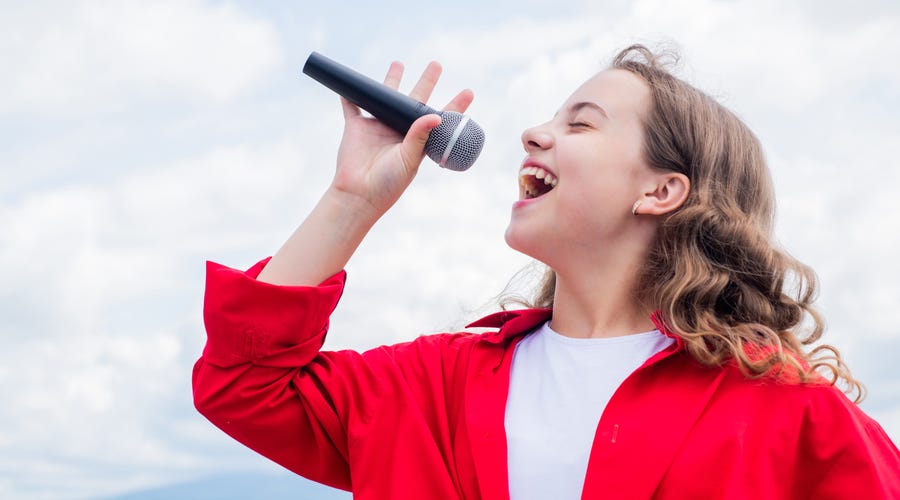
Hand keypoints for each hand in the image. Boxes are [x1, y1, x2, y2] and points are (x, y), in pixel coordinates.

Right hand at [329, 60, 474, 216]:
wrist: (359, 194)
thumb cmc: (388, 183)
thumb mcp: (409, 160)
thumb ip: (420, 137)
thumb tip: (436, 116)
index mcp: (417, 139)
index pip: (439, 118)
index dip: (454, 106)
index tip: (468, 92)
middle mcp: (399, 130)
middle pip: (414, 100)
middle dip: (426, 81)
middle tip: (436, 64)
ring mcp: (377, 127)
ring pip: (385, 98)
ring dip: (391, 81)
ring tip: (398, 63)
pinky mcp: (356, 128)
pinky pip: (352, 107)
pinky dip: (349, 96)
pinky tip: (349, 85)